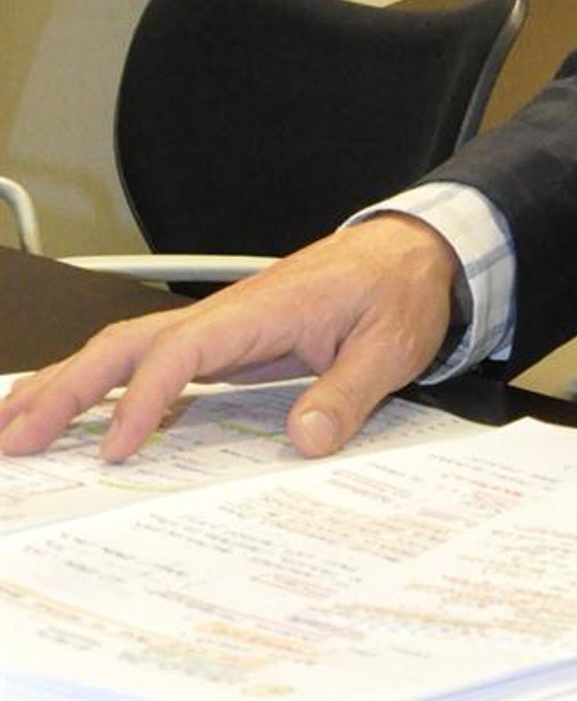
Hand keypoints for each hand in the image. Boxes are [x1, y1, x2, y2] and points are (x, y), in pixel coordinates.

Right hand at [0, 216, 461, 464]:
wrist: (412, 254)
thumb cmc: (399, 291)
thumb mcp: (392, 346)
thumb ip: (349, 392)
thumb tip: (304, 440)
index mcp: (260, 310)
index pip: (180, 352)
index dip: (142, 398)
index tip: (116, 446)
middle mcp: (226, 314)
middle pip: (125, 344)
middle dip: (64, 388)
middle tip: (13, 438)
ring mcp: (220, 328)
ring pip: (126, 350)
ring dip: (66, 385)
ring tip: (13, 427)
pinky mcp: (224, 342)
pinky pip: (151, 363)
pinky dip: (103, 385)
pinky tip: (75, 414)